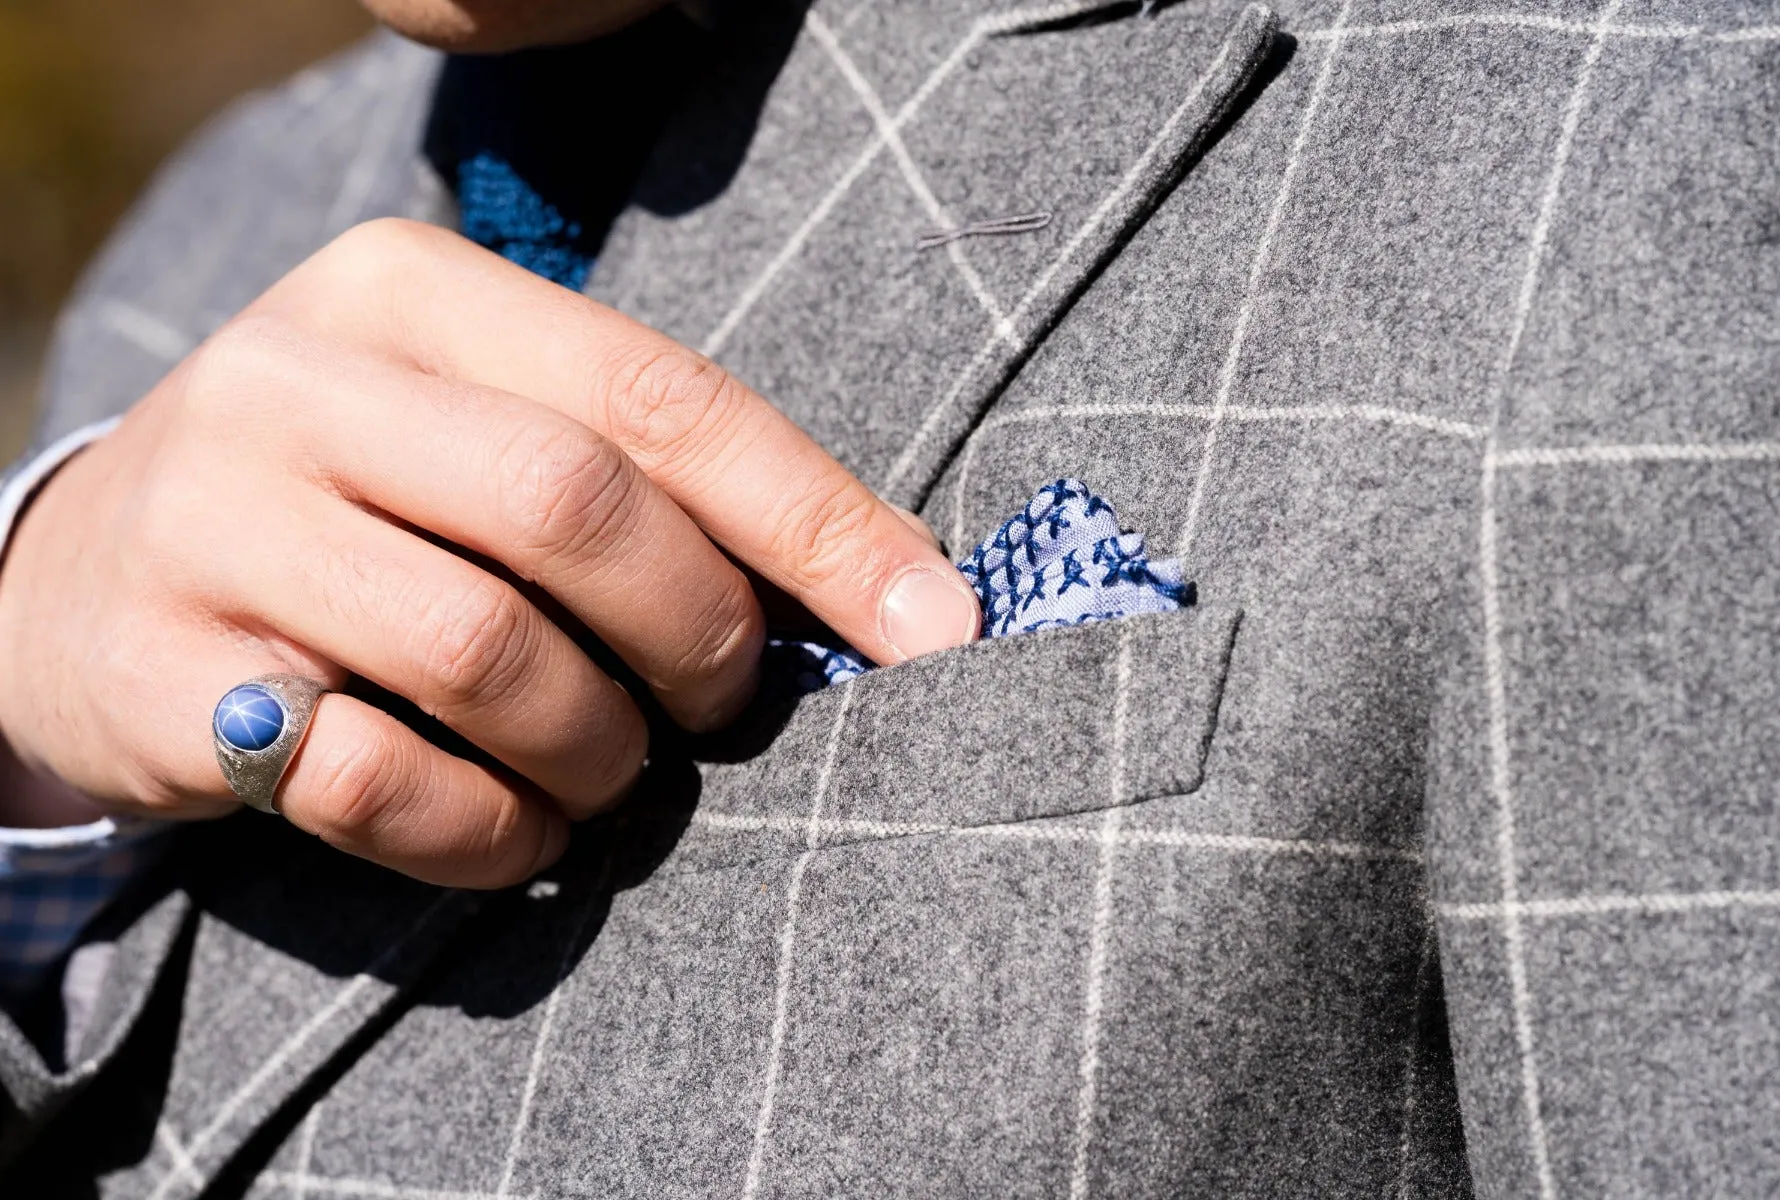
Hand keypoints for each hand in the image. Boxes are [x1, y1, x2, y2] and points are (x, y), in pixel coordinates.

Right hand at [0, 219, 977, 886]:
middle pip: (577, 510)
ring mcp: (214, 523)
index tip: (936, 630)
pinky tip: (521, 835)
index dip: (819, 523)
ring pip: (485, 653)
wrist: (87, 582)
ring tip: (612, 776)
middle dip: (700, 638)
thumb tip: (882, 596)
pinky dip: (490, 834)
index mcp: (413, 294)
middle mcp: (300, 381)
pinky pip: (375, 781)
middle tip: (722, 707)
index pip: (662, 396)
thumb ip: (635, 478)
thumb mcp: (475, 431)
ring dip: (599, 752)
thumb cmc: (360, 505)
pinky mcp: (165, 677)